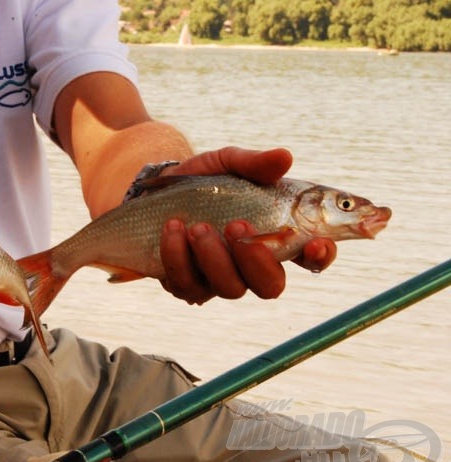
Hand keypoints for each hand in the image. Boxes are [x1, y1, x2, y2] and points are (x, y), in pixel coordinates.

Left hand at [158, 147, 336, 304]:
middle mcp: (251, 265)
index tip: (316, 243)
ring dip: (213, 257)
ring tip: (196, 226)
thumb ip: (255, 164)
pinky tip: (172, 230)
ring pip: (229, 288)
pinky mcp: (186, 283)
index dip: (320, 256)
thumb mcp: (229, 164)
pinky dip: (178, 256)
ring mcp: (218, 279)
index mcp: (275, 236)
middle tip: (237, 225)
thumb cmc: (205, 180)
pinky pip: (186, 284)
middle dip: (256, 260)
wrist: (157, 191)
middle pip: (270, 286)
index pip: (311, 257)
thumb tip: (284, 158)